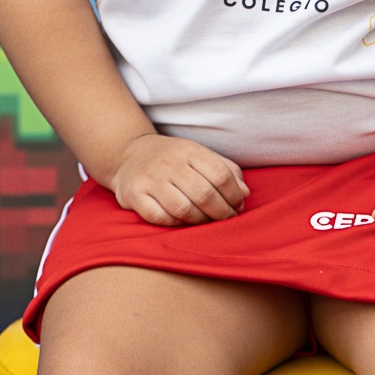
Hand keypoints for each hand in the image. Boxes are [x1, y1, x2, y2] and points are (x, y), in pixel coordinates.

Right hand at [111, 134, 248, 226]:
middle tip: (226, 218)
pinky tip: (183, 222)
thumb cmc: (173, 159)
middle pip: (204, 194)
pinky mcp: (134, 195)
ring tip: (207, 221)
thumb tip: (245, 193)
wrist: (129, 154)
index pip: (221, 175)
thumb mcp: (199, 155)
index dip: (234, 195)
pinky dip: (176, 224)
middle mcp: (169, 163)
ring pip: (183, 209)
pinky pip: (160, 218)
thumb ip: (226, 170)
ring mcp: (150, 179)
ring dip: (201, 221)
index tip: (237, 205)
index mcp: (189, 150)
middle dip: (221, 212)